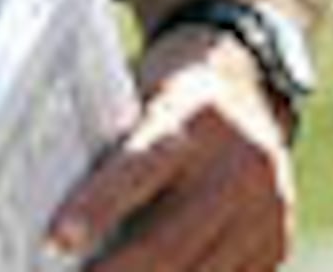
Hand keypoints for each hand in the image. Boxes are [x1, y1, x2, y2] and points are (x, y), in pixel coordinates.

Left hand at [46, 33, 294, 271]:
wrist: (249, 91)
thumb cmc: (170, 102)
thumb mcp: (145, 105)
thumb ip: (115, 159)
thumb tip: (61, 236)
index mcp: (199, 116)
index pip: (139, 169)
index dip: (95, 209)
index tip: (55, 241)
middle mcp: (241, 164)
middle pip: (167, 242)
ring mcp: (267, 208)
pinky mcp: (277, 242)